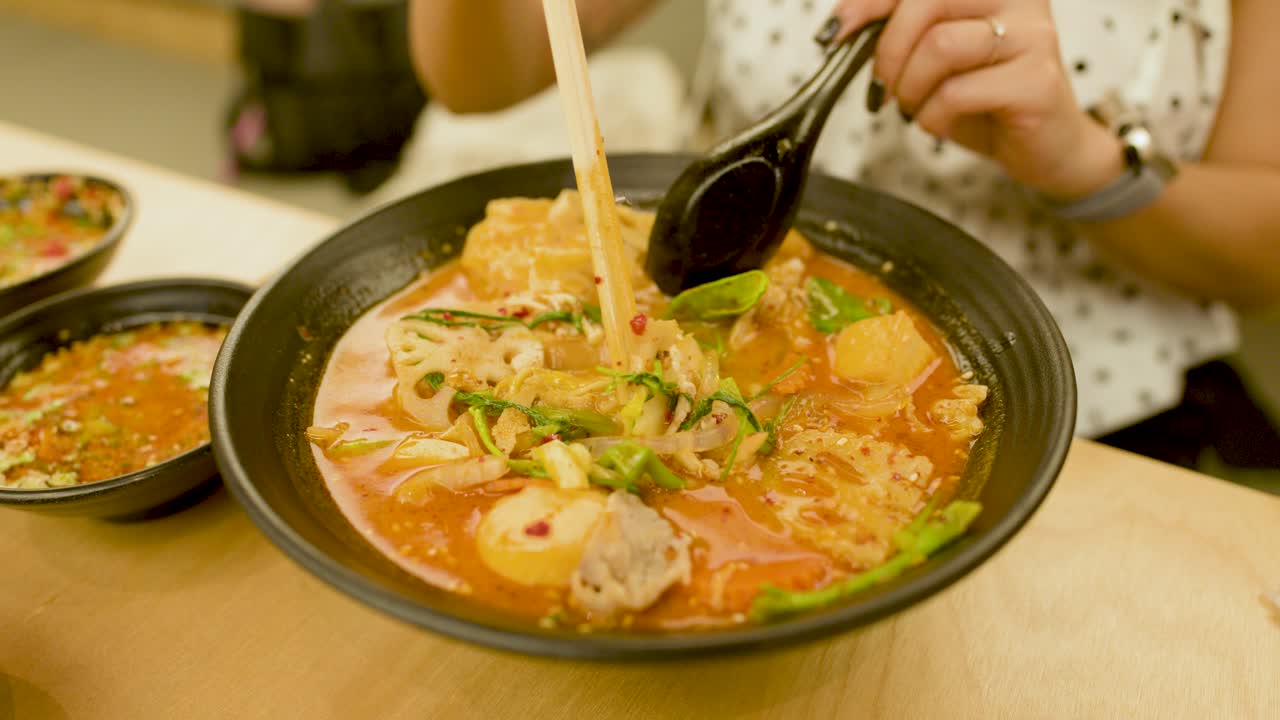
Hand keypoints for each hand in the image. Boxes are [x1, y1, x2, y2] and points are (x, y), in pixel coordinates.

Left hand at [826, 0, 1123, 200]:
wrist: (1046, 147)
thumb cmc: (988, 101)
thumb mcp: (935, 60)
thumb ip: (900, 33)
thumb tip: (844, 27)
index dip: (869, 2)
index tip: (836, 31)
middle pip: (926, 3)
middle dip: (889, 50)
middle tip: (882, 86)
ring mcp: (1032, 36)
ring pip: (940, 46)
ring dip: (912, 88)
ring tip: (917, 106)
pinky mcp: (1035, 80)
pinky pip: (957, 92)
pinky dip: (933, 116)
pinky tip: (940, 123)